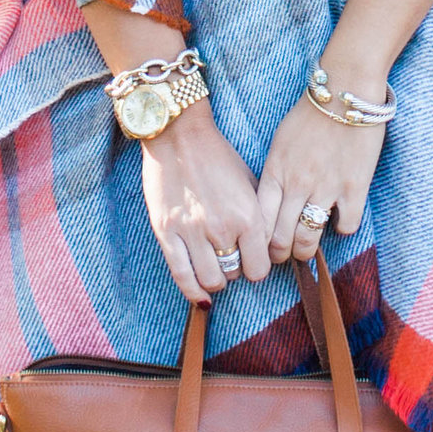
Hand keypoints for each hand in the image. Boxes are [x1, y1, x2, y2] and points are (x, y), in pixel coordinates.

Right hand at [136, 104, 267, 303]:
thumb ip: (259, 217)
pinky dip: (193, 292)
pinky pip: (182, 275)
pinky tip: (200, 295)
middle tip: (231, 259)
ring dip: (216, 281)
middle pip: (235, 275)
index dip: (256, 268)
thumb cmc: (218, 156)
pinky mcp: (167, 232)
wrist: (179, 135)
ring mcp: (192, 232)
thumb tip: (265, 247)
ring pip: (211, 280)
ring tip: (214, 268)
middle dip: (235, 271)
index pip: (259, 268)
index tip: (251, 261)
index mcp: (248, 215)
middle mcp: (222, 228)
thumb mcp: (250, 183)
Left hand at [256, 94, 382, 263]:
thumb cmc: (311, 114)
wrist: (346, 92)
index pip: (259, 222)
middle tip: (287, 255)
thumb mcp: (280, 142)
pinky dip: (343, 229)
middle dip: (281, 255)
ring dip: (307, 251)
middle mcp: (296, 184)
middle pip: (280, 239)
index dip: (259, 244)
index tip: (265, 247)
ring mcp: (325, 187)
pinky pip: (346, 226)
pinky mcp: (354, 187)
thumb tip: (274, 202)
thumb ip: (275, 173)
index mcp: (275, 172)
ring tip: (309, 249)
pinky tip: (341, 219)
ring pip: (308, 240)